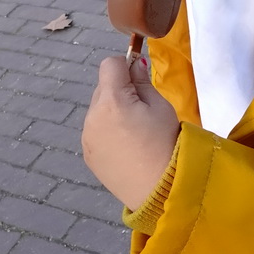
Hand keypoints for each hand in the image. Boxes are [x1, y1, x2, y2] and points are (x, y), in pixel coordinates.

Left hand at [82, 55, 180, 209]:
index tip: (140, 80)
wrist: (160, 189)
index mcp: (111, 100)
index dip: (126, 67)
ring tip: (134, 132)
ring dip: (112, 111)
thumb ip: (143, 83)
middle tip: (142, 110)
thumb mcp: (160, 107)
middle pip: (102, 87)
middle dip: (119, 90)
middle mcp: (92, 116)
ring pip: (98, 109)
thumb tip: (134, 65)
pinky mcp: (88, 154)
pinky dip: (107, 130)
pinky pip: (96, 130)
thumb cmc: (166, 143)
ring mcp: (87, 137)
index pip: (110, 64)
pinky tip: (126, 147)